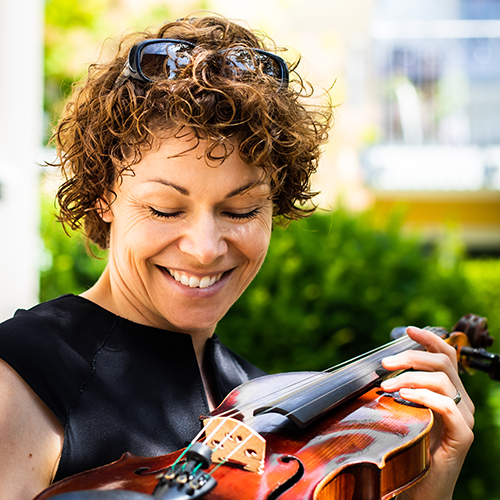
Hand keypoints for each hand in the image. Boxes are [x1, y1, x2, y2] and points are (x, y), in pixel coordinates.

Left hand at [380, 326, 474, 499]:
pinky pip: (447, 406)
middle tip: (386, 363)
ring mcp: (463, 418)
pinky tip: (403, 397)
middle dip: (411, 356)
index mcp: (448, 392)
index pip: (446, 356)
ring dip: (411, 376)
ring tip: (387, 384)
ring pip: (444, 380)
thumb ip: (400, 390)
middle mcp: (460, 401)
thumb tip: (380, 369)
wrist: (421, 488)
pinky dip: (423, 396)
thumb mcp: (403, 411)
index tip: (408, 330)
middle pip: (443, 362)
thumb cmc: (408, 447)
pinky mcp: (462, 436)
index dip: (429, 339)